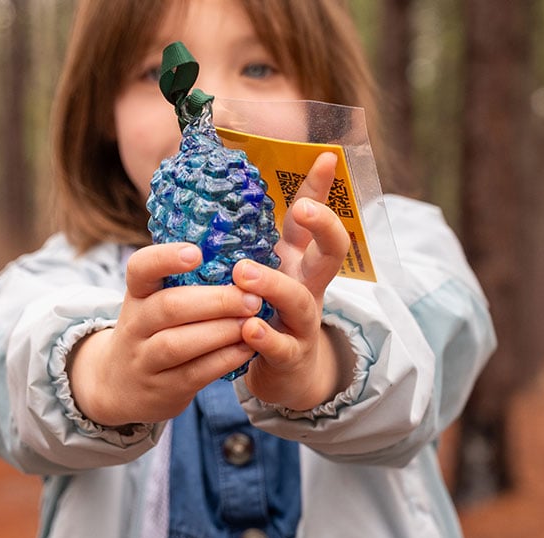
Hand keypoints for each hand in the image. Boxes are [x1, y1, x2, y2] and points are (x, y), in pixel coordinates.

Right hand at [68, 243, 261, 425]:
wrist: (119, 387)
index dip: (165, 258)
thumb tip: (238, 256)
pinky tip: (247, 348)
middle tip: (250, 298)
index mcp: (136, 295)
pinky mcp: (163, 389)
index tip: (196, 253)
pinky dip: (224, 359)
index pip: (140, 268)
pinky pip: (195, 373)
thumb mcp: (151, 304)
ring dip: (220, 331)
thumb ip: (181, 283)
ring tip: (251, 322)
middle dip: (214, 301)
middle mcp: (135, 325)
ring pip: (178, 344)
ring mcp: (145, 359)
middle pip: (168, 307)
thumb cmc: (150, 334)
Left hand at [234, 152, 351, 409]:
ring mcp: (302, 322)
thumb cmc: (267, 313)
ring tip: (242, 273)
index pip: (310, 220)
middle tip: (302, 209)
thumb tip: (213, 195)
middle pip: (330, 253)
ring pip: (299, 300)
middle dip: (323, 227)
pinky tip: (249, 328)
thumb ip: (244, 241)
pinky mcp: (290, 355)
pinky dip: (265, 337)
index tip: (326, 155)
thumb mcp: (263, 273)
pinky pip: (281, 346)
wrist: (288, 375)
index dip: (320, 189)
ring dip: (273, 284)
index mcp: (297, 262)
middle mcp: (307, 287)